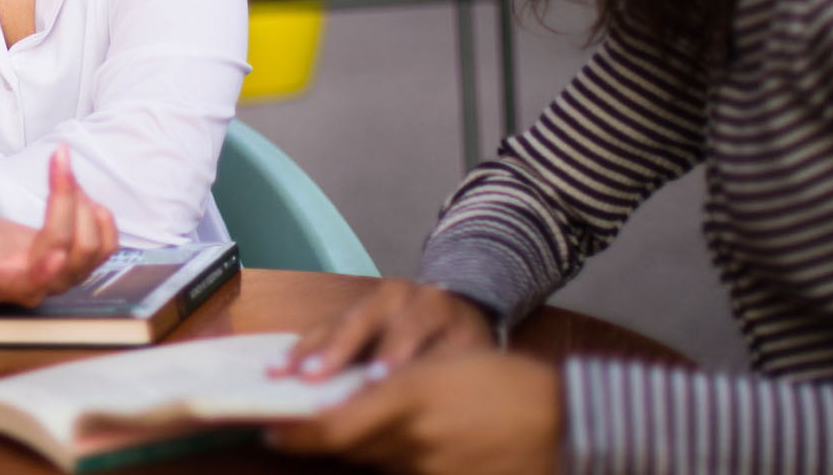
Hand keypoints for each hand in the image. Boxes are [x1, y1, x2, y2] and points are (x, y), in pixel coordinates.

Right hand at [0, 143, 117, 305]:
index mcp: (6, 282)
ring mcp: (63, 276)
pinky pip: (106, 246)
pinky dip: (101, 218)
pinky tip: (82, 196)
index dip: (44, 271)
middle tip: (59, 159)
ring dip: (84, 204)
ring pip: (94, 247)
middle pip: (72, 252)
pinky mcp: (77, 262)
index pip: (32, 282)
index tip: (54, 253)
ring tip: (64, 175)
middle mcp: (40, 285)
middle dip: (68, 200)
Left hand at [263, 352, 560, 474]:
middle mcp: (413, 440)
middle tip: (303, 430)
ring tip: (401, 428)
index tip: (270, 430)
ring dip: (374, 450)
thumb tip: (340, 407)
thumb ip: (387, 389)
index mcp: (407, 398)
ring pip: (380, 464)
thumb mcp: (437, 368)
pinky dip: (406, 464)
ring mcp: (432, 472)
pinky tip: (429, 448)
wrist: (562, 419)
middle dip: (326, 440)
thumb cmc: (499, 380)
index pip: (331, 429)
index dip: (294, 435)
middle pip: (349, 450)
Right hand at [274, 278, 494, 380]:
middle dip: (336, 349)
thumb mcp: (467, 353)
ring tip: (282, 370)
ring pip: (336, 322)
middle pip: (363, 319)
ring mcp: (370, 299)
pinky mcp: (350, 310)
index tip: (376, 380)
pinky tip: (282, 364)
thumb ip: (439, 366)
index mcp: (432, 302)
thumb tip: (408, 394)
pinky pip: (323, 327)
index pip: (411, 326)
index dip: (393, 354)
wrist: (459, 309)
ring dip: (307, 349)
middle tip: (314, 375)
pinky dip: (302, 347)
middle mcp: (396, 294)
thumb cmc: (462, 342)